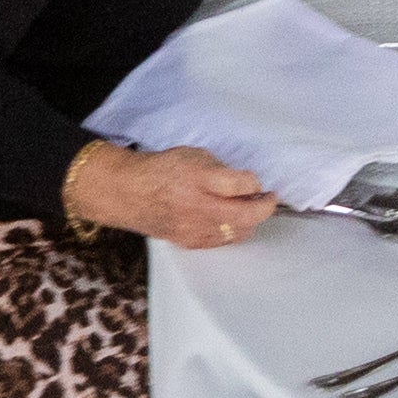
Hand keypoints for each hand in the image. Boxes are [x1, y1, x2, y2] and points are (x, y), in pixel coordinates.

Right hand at [68, 142, 278, 249]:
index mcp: (198, 177)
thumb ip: (221, 168)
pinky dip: (232, 230)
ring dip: (250, 220)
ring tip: (249, 209)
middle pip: (246, 214)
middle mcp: (198, 205)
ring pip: (238, 232)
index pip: (241, 184)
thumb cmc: (161, 170)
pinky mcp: (191, 241)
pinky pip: (223, 240)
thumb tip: (244, 183)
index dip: (254, 182)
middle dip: (264, 207)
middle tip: (268, 199)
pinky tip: (230, 220)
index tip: (255, 180)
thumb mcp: (193, 155)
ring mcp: (194, 228)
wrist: (129, 192)